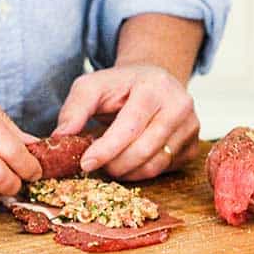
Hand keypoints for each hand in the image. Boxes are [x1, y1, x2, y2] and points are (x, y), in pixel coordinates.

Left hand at [53, 64, 199, 180]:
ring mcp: (191, 127)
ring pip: (155, 165)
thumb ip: (74, 108)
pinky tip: (129, 159)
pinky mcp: (193, 145)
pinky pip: (165, 170)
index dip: (106, 150)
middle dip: (114, 165)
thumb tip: (60, 137)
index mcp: (155, 87)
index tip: (86, 163)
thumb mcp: (92, 86)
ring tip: (110, 162)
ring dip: (127, 172)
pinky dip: (142, 172)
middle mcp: (180, 106)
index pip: (129, 127)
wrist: (152, 81)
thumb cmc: (120, 86)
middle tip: (96, 165)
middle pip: (144, 150)